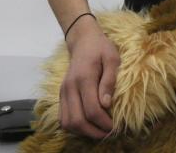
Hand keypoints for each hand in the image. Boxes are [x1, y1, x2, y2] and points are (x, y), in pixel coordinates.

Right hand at [60, 17, 120, 138]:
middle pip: (77, 120)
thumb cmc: (101, 48)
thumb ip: (110, 80)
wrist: (83, 41)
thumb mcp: (112, 58)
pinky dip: (74, 127)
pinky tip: (87, 125)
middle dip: (93, 132)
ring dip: (83, 132)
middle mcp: (69, 87)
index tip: (115, 127)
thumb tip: (107, 104)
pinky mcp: (61, 95)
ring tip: (98, 131)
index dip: (104, 123)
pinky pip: (63, 118)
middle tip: (108, 133)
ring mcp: (63, 92)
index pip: (92, 109)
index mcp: (83, 78)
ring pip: (67, 123)